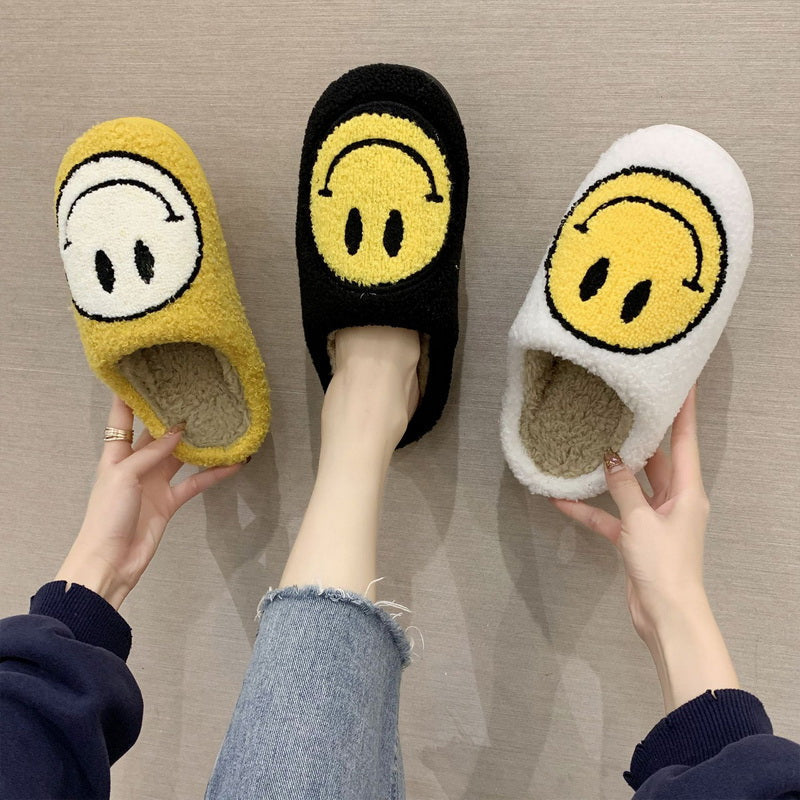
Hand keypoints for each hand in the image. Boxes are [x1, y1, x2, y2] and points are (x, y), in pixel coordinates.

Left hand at [56, 395, 242, 608]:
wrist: (111, 561)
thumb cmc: (107, 516)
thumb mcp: (124, 476)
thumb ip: (151, 452)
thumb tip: (177, 431)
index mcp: (116, 454)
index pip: (121, 418)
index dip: (129, 396)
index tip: (143, 373)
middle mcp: (136, 464)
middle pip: (156, 434)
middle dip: (172, 415)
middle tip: (194, 394)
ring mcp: (154, 483)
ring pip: (180, 456)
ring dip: (197, 443)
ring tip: (218, 424)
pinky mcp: (169, 502)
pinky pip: (194, 482)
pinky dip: (212, 474)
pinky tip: (232, 464)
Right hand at [551, 386, 707, 643]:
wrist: (666, 614)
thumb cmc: (665, 566)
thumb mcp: (641, 520)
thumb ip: (624, 486)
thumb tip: (610, 458)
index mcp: (687, 491)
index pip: (686, 440)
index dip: (685, 411)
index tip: (683, 383)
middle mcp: (674, 500)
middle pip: (657, 459)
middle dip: (640, 436)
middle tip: (623, 406)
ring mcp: (655, 518)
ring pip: (630, 485)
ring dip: (608, 473)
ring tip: (587, 446)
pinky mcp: (637, 537)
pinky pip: (612, 515)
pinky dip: (591, 508)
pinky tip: (562, 500)